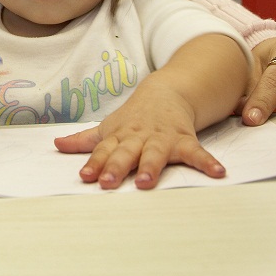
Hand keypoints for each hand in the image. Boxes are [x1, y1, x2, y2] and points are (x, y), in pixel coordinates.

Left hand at [53, 82, 224, 189]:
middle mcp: (139, 138)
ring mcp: (162, 139)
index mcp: (119, 136)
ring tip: (147, 182)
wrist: (166, 92)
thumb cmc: (133, 118)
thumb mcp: (109, 127)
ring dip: (151, 167)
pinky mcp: (184, 140)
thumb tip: (56, 146)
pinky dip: (208, 162)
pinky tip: (218, 173)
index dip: (94, 163)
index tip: (85, 176)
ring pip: (155, 154)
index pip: (103, 151)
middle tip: (108, 182)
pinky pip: (197, 153)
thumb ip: (84, 140)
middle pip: (125, 153)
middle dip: (116, 167)